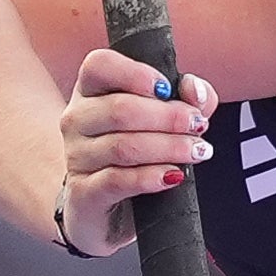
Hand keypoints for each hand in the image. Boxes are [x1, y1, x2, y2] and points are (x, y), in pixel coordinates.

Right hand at [57, 49, 211, 257]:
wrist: (107, 209)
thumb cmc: (138, 154)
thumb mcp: (166, 119)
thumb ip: (188, 98)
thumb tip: (194, 90)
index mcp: (91, 91)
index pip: (99, 66)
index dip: (136, 74)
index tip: (168, 89)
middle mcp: (76, 120)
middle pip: (120, 109)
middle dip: (169, 117)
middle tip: (198, 126)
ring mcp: (76, 157)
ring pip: (123, 147)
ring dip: (169, 147)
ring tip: (196, 151)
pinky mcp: (83, 193)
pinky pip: (118, 180)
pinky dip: (151, 177)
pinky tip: (173, 176)